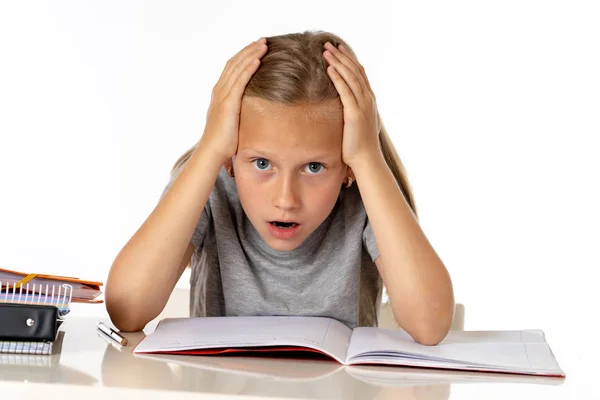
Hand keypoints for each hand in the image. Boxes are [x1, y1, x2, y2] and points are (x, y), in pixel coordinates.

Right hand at [199, 38, 267, 158]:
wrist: (212, 151)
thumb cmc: (223, 140)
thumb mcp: (232, 119)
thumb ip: (238, 109)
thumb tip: (250, 109)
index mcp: (220, 93)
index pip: (232, 67)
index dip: (243, 55)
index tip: (256, 47)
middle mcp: (219, 90)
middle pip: (235, 63)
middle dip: (249, 50)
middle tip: (262, 40)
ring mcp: (222, 96)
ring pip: (237, 68)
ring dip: (251, 55)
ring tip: (263, 45)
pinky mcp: (228, 103)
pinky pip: (239, 82)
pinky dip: (248, 69)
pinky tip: (257, 61)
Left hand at [323, 42, 381, 166]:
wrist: (366, 158)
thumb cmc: (360, 144)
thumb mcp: (358, 123)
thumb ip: (353, 111)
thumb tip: (344, 108)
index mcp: (369, 100)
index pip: (359, 73)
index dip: (349, 59)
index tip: (339, 49)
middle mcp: (368, 99)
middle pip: (354, 71)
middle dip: (341, 56)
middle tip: (329, 44)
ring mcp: (363, 105)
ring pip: (350, 77)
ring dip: (338, 62)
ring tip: (326, 51)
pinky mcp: (354, 113)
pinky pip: (345, 91)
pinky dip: (338, 78)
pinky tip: (329, 68)